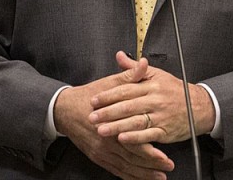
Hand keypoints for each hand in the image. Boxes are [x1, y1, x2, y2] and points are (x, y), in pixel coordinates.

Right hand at [53, 58, 174, 179]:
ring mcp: (101, 151)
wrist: (65, 109)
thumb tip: (144, 64)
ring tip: (159, 177)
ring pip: (125, 166)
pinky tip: (139, 178)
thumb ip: (130, 76)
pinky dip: (128, 176)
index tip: (166, 155)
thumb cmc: (90, 96)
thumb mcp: (110, 83)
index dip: (150, 151)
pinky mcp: (97, 156)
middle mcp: (106, 141)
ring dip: (142, 174)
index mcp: (112, 124)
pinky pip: (115, 170)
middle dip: (151, 165)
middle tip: (168, 168)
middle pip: (132, 158)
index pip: (134, 141)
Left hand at [89, 51, 215, 145]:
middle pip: (129, 106)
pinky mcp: (165, 130)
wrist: (199, 107)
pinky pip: (148, 135)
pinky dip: (135, 137)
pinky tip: (123, 138)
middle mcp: (156, 100)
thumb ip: (135, 68)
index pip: (127, 89)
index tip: (94, 100)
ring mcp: (161, 116)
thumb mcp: (158, 74)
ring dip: (117, 126)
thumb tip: (120, 56)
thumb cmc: (176, 91)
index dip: (109, 95)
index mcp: (153, 85)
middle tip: (92, 116)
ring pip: (136, 121)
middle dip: (108, 112)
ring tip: (101, 130)